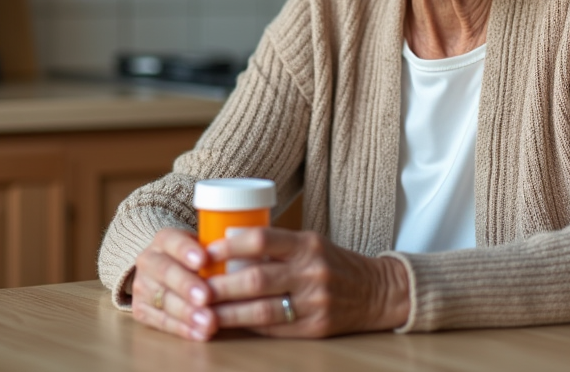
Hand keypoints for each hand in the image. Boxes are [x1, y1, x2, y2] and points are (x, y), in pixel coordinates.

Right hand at [129, 228, 217, 340]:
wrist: (167, 272)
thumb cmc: (197, 259)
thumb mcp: (204, 246)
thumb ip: (218, 251)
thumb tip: (248, 257)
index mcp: (165, 239)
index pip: (173, 240)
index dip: (186, 250)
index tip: (204, 260)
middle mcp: (149, 260)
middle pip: (166, 272)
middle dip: (187, 285)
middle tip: (206, 297)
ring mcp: (142, 286)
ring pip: (163, 299)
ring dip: (187, 313)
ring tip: (208, 322)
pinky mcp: (140, 309)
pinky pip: (161, 321)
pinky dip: (182, 329)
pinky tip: (200, 333)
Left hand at [206, 228, 409, 337]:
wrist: (376, 291)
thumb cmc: (333, 263)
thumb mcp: (311, 244)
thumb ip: (276, 247)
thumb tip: (226, 252)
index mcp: (307, 244)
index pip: (261, 239)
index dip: (229, 247)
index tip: (204, 253)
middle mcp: (311, 271)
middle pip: (255, 278)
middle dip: (219, 286)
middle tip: (193, 289)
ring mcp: (314, 302)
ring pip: (261, 309)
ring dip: (227, 312)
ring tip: (202, 313)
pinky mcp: (315, 327)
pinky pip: (274, 328)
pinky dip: (248, 326)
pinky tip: (229, 324)